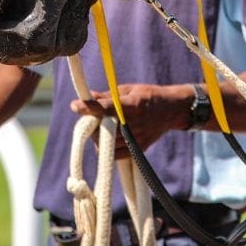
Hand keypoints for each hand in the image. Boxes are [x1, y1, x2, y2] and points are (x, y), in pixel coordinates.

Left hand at [70, 83, 192, 158]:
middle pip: (102, 129)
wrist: (170, 111)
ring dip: (97, 136)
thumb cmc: (147, 96)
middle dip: (91, 124)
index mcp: (132, 105)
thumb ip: (108, 96)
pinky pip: (114, 155)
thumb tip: (87, 96)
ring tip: (101, 127)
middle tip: (91, 117)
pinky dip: (107, 148)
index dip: (89, 107)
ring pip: (105, 144)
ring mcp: (136, 139)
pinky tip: (108, 138)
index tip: (75, 105)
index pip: (106, 108)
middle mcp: (134, 124)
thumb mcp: (129, 90)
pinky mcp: (137, 150)